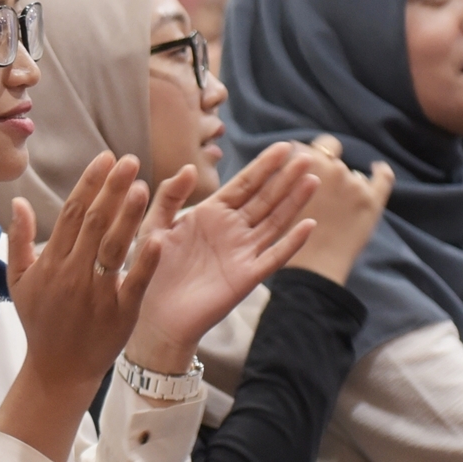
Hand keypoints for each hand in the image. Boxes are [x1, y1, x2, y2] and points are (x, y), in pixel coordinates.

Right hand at [0, 154, 163, 461]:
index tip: (106, 158)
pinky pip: (135, 283)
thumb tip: (19, 202)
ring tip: (143, 186)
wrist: (58, 370)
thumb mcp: (19, 281)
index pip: (73, 213)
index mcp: (52, 263)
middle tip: (131, 161)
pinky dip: (146, 261)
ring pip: (115, 247)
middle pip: (95, 223)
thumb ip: (19, 240)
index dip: (90, 183)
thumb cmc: (40, 322)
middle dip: (113, 188)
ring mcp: (98, 294)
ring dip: (128, 215)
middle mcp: (73, 274)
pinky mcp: (120, 314)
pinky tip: (159, 236)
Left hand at [124, 143, 318, 372]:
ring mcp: (242, 252)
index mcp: (211, 214)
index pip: (244, 184)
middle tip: (306, 155)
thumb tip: (189, 168)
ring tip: (312, 180)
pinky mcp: (246, 277)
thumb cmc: (150, 270)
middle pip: (265, 198)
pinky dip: (291, 242)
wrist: (153, 315)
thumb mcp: (153, 225)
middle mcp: (232, 230)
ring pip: (274, 222)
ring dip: (293, 202)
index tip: (283, 146)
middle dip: (284, 178)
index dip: (263, 166)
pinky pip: (273, 257)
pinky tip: (308, 225)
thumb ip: (169, 196)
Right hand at [283, 135, 392, 285]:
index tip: (297, 168)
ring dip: (344, 178)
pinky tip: (377, 168)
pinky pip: (383, 177)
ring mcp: (355, 184)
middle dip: (323, 161)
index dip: (299, 157)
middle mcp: (332, 168)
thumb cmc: (286, 240)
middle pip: (328, 149)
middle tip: (316, 182)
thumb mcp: (274, 201)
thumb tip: (288, 160)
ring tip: (336, 201)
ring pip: (350, 170)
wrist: (312, 269)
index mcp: (304, 165)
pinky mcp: (372, 201)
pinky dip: (380, 171)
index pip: (301, 147)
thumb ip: (282, 177)